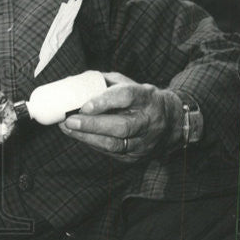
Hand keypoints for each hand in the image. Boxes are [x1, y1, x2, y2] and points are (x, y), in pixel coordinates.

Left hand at [58, 72, 182, 163]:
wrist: (172, 124)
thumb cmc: (141, 100)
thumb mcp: (130, 84)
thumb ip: (105, 82)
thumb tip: (75, 83)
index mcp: (147, 97)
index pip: (127, 97)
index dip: (105, 101)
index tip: (85, 105)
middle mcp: (148, 121)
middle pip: (121, 126)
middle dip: (92, 125)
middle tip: (70, 120)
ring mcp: (144, 141)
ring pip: (115, 144)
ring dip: (87, 137)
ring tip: (68, 129)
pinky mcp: (136, 156)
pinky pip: (112, 153)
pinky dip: (93, 144)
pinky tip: (79, 136)